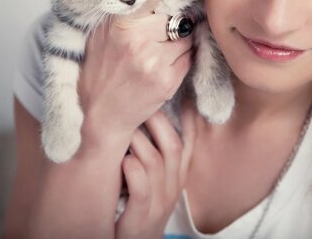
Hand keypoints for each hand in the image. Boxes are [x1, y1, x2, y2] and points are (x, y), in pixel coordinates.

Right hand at [76, 0, 195, 150]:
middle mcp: (138, 41)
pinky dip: (181, 59)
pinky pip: (188, 58)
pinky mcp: (167, 81)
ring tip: (157, 53)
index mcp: (120, 25)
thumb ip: (123, 14)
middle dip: (175, 22)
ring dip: (179, 42)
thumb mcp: (101, 36)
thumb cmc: (99, 72)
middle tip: (161, 32)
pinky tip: (162, 67)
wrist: (99, 116)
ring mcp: (154, 62)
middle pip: (177, 17)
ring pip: (186, 37)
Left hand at [115, 100, 196, 238]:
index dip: (188, 117)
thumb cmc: (140, 203)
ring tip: (122, 128)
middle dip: (155, 121)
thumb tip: (148, 113)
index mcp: (178, 173)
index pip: (189, 141)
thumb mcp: (156, 177)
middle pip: (172, 145)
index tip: (183, 93)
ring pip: (156, 163)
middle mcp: (174, 185)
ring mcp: (160, 202)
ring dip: (138, 143)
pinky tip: (123, 160)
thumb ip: (156, 149)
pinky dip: (133, 171)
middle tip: (137, 102)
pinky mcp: (143, 217)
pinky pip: (142, 189)